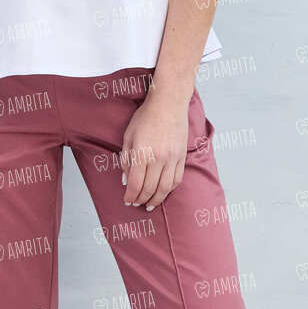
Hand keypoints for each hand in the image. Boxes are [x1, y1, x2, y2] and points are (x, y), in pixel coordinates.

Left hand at [119, 88, 188, 210]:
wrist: (168, 104)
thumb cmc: (146, 117)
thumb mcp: (128, 136)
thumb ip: (126, 160)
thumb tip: (126, 180)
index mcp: (142, 153)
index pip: (136, 183)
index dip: (130, 196)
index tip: (127, 201)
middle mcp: (158, 158)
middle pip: (149, 188)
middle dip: (141, 200)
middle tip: (136, 204)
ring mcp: (172, 158)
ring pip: (165, 187)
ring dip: (156, 199)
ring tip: (149, 205)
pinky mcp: (181, 157)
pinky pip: (177, 179)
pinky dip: (169, 190)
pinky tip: (163, 192)